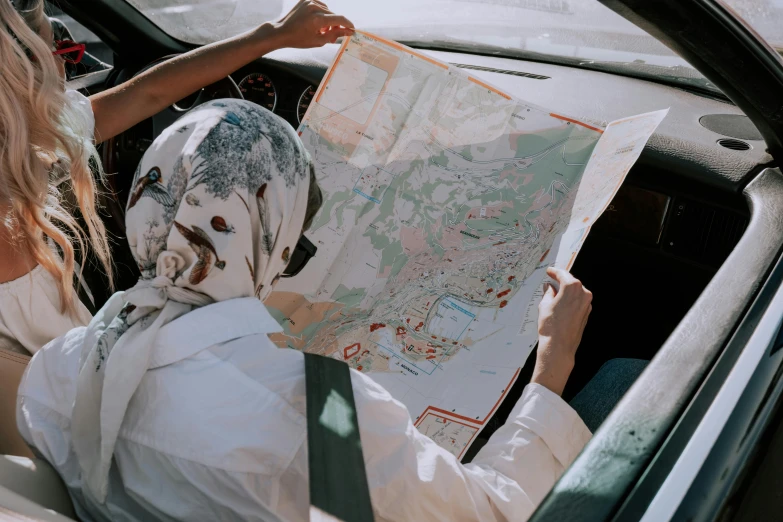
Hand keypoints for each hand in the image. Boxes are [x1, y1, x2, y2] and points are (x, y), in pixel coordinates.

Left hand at [267, 0, 354, 48]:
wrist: (281, 31)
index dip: (348, 24)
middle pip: (334, 15)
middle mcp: (314, 7)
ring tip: (322, 30)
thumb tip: (348, 31)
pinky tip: (316, 22)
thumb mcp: (318, 41)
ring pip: (328, 10)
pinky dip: (322, 13)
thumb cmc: (298, 39)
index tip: (353, 29)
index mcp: (317, 19)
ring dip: (328, 19)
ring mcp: (309, 2)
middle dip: (336, 25)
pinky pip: (320, 5)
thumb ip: (335, 34)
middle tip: (332, 37)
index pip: (339, 19)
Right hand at [531, 267, 592, 395]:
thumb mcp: (544, 305)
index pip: (563, 274)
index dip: (554, 272)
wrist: (559, 346)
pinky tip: (561, 303)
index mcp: (572, 288)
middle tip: (551, 280)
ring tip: (554, 292)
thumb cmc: (551, 326)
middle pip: (571, 282)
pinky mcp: (587, 313)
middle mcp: (583, 294)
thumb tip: (550, 288)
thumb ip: (549, 293)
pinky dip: (570, 299)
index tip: (549, 271)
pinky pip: (578, 301)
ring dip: (566, 290)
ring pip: (576, 292)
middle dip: (561, 280)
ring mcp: (587, 304)